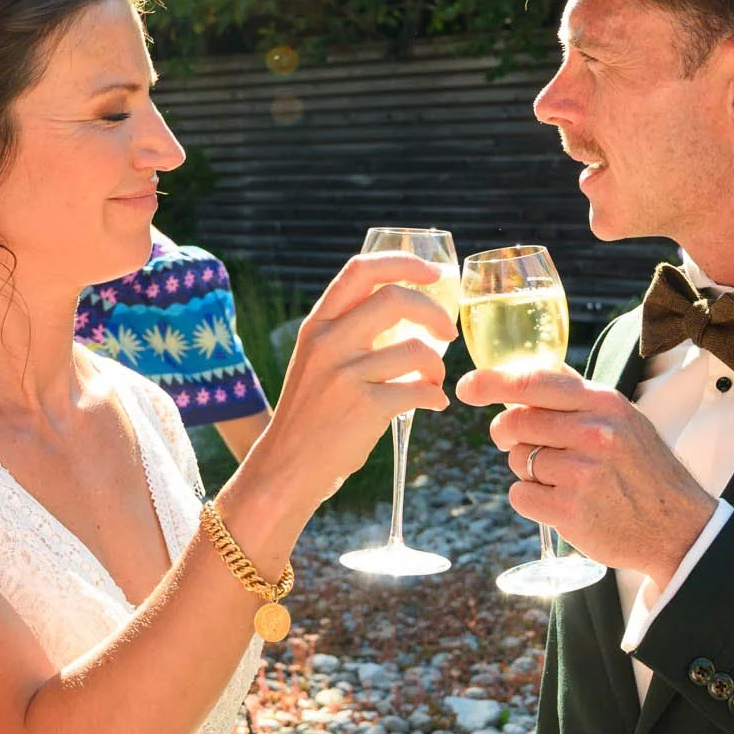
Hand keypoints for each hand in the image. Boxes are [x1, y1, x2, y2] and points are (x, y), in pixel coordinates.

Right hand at [249, 252, 455, 515]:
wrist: (285, 470)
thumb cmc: (310, 417)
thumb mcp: (316, 362)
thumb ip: (347, 334)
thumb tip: (404, 310)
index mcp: (317, 325)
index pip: (360, 271)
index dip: (403, 263)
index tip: (434, 273)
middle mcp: (328, 343)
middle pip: (395, 299)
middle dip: (435, 313)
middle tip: (447, 334)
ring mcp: (345, 375)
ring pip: (416, 349)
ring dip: (437, 367)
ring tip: (433, 382)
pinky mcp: (364, 408)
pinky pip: (419, 389)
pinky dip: (434, 397)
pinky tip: (432, 405)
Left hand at [456, 366, 716, 584]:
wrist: (678, 528)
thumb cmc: (644, 471)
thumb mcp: (624, 420)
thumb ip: (578, 398)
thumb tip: (525, 374)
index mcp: (604, 402)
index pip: (534, 381)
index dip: (492, 382)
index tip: (467, 387)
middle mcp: (593, 432)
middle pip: (514, 422)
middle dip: (508, 434)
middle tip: (524, 445)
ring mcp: (581, 472)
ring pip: (517, 459)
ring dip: (529, 470)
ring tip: (567, 479)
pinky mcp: (569, 510)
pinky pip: (520, 495)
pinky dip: (531, 500)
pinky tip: (562, 502)